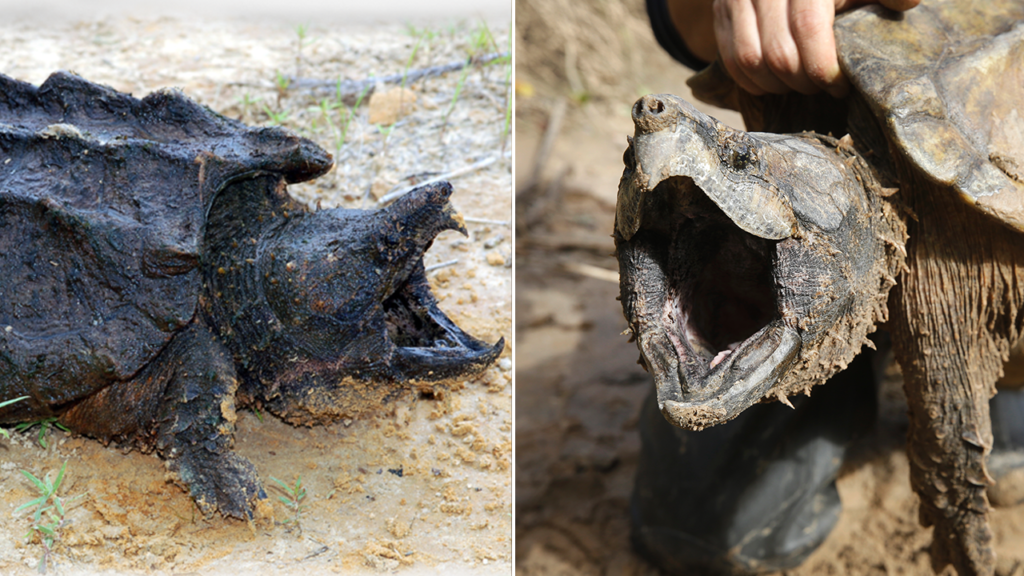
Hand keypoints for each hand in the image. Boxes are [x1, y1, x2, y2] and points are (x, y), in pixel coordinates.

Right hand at [669, 0, 919, 97]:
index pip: (808, 29)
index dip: (823, 67)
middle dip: (802, 82)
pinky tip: (773, 83)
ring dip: (776, 85)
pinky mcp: (721, 10)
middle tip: (821, 88)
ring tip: (798, 85)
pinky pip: (730, 59)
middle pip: (778, 53)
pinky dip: (751, 80)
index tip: (840, 86)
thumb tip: (907, 3)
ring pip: (750, 60)